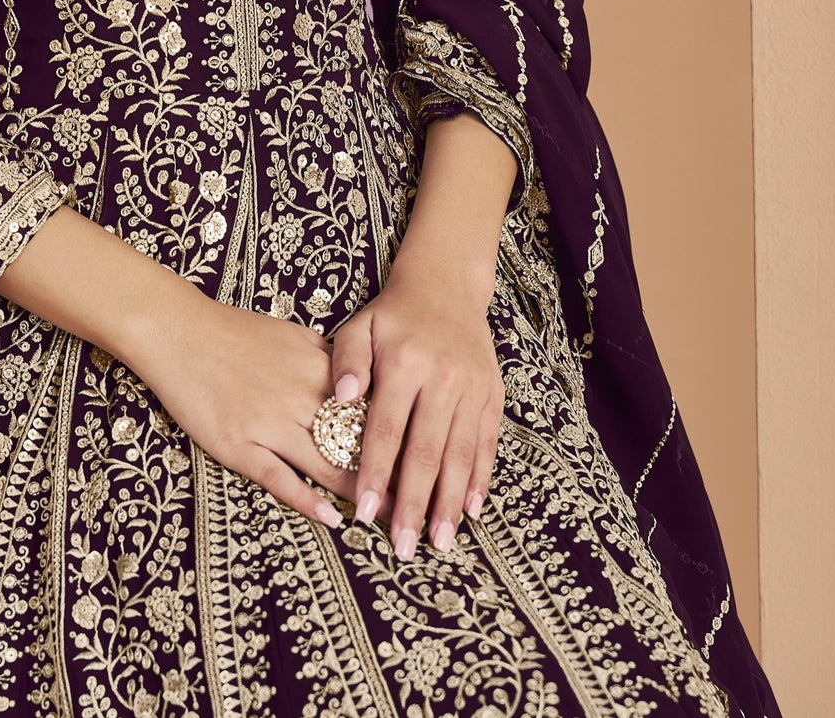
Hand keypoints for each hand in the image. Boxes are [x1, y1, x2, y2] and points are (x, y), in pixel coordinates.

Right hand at [133, 293, 398, 531]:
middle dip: (393, 472)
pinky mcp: (238, 445)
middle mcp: (299, 396)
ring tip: (390, 520)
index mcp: (317, 367)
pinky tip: (332, 520)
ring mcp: (268, 423)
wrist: (179, 332)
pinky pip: (279, 477)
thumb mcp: (292, 335)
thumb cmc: (235, 332)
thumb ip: (330, 359)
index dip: (403, 433)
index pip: (373, 405)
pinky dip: (307, 500)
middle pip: (357, 439)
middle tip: (424, 501)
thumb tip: (365, 380)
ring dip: (361, 493)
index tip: (431, 456)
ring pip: (326, 463)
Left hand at [328, 262, 503, 559]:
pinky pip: (487, 443)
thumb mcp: (361, 326)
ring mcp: (472, 388)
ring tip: (441, 542)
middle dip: (415, 504)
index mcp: (405, 364)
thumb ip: (347, 360)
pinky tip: (471, 510)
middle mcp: (442, 378)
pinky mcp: (492, 394)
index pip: (387, 429)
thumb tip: (342, 397)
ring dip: (451, 502)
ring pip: (461, 454)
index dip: (377, 473)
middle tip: (404, 547)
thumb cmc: (393, 315)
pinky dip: (480, 478)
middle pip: (427, 451)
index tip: (365, 513)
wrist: (446, 286)